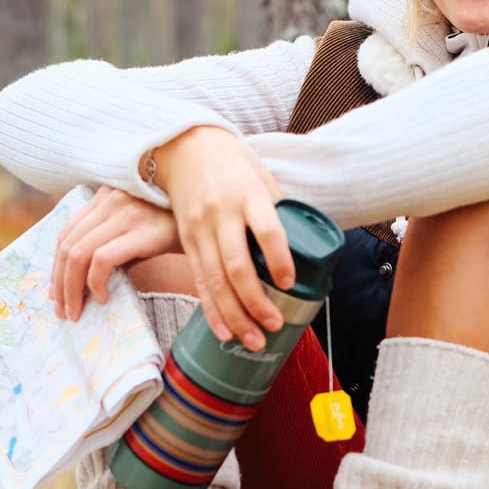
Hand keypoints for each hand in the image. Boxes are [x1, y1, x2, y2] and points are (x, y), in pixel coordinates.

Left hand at [51, 186, 181, 320]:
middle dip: (59, 283)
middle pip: (67, 245)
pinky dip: (94, 282)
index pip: (67, 233)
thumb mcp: (140, 227)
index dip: (56, 267)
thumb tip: (86, 281)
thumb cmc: (180, 225)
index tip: (57, 293)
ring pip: (78, 253)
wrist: (217, 217)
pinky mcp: (141, 230)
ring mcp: (125, 212)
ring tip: (77, 311)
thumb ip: (114, 242)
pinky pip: (101, 259)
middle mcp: (111, 199)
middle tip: (64, 310)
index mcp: (106, 195)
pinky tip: (103, 297)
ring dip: (71, 288)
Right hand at [153, 127, 294, 351]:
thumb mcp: (261, 175)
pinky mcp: (186, 241)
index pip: (265, 229)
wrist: (183, 147)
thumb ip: (278, 209)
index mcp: (247, 195)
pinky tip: (224, 332)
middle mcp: (221, 214)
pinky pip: (199, 281)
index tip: (289, 282)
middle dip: (255, 302)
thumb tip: (304, 246)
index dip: (278, 258)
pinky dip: (211, 310)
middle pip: (236, 265)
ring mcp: (200, 230)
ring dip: (235, 316)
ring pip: (215, 281)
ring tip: (254, 341)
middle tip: (275, 326)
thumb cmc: (232, 163)